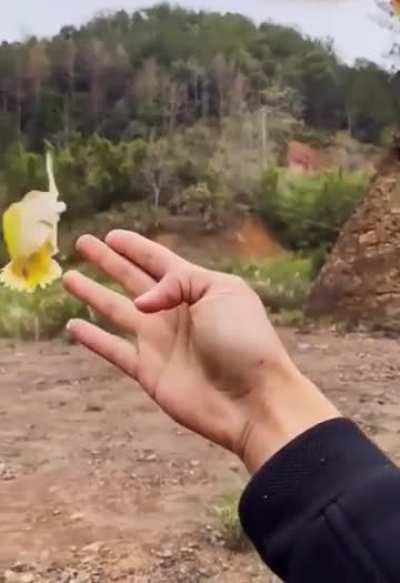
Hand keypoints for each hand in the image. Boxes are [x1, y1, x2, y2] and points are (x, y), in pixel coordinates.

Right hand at [64, 231, 338, 472]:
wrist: (253, 400)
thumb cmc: (244, 341)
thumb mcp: (219, 292)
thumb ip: (177, 284)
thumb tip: (140, 301)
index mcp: (197, 288)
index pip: (158, 261)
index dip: (134, 247)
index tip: (110, 235)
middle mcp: (175, 312)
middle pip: (132, 280)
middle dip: (107, 262)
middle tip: (81, 244)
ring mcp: (160, 342)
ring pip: (116, 311)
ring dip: (93, 294)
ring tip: (69, 278)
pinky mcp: (149, 371)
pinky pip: (113, 350)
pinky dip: (93, 338)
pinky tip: (73, 326)